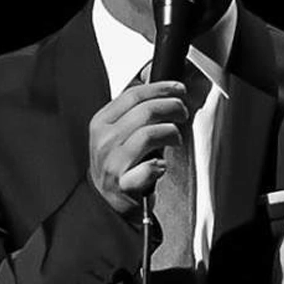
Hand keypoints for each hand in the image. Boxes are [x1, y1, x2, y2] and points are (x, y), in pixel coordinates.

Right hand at [88, 78, 187, 218]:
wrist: (105, 204)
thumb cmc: (116, 166)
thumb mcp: (117, 133)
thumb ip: (132, 109)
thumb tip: (152, 79)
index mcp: (101, 122)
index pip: (133, 94)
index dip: (161, 88)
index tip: (178, 88)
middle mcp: (105, 140)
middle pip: (145, 111)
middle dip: (172, 107)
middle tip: (182, 113)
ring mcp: (113, 162)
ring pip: (150, 134)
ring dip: (171, 134)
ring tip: (175, 139)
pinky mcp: (124, 184)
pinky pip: (148, 168)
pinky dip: (159, 166)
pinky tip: (160, 166)